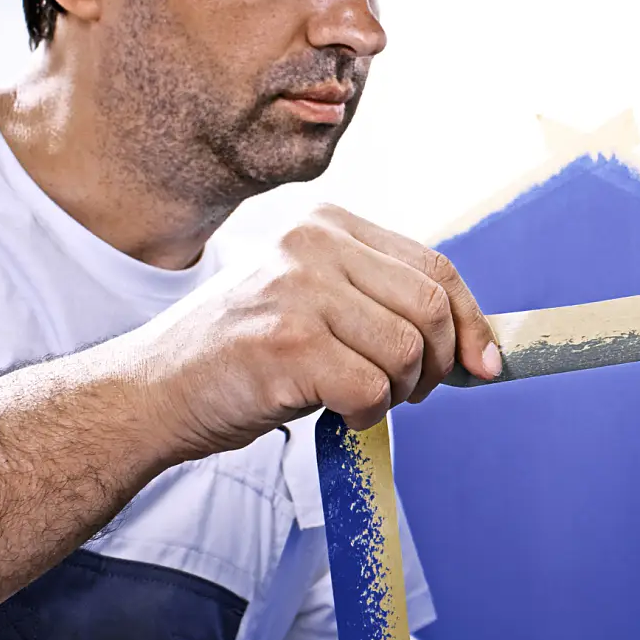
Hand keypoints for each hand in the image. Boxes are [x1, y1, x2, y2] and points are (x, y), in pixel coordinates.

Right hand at [121, 204, 500, 461]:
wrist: (153, 391)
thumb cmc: (247, 354)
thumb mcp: (317, 301)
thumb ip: (386, 306)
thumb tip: (480, 349)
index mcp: (328, 225)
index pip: (435, 268)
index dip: (471, 321)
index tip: (486, 363)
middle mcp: (312, 245)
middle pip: (429, 308)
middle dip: (437, 364)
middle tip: (410, 392)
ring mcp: (297, 291)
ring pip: (406, 351)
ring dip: (399, 391)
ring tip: (363, 397)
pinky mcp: (286, 344)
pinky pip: (371, 389)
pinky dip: (368, 414)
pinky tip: (337, 412)